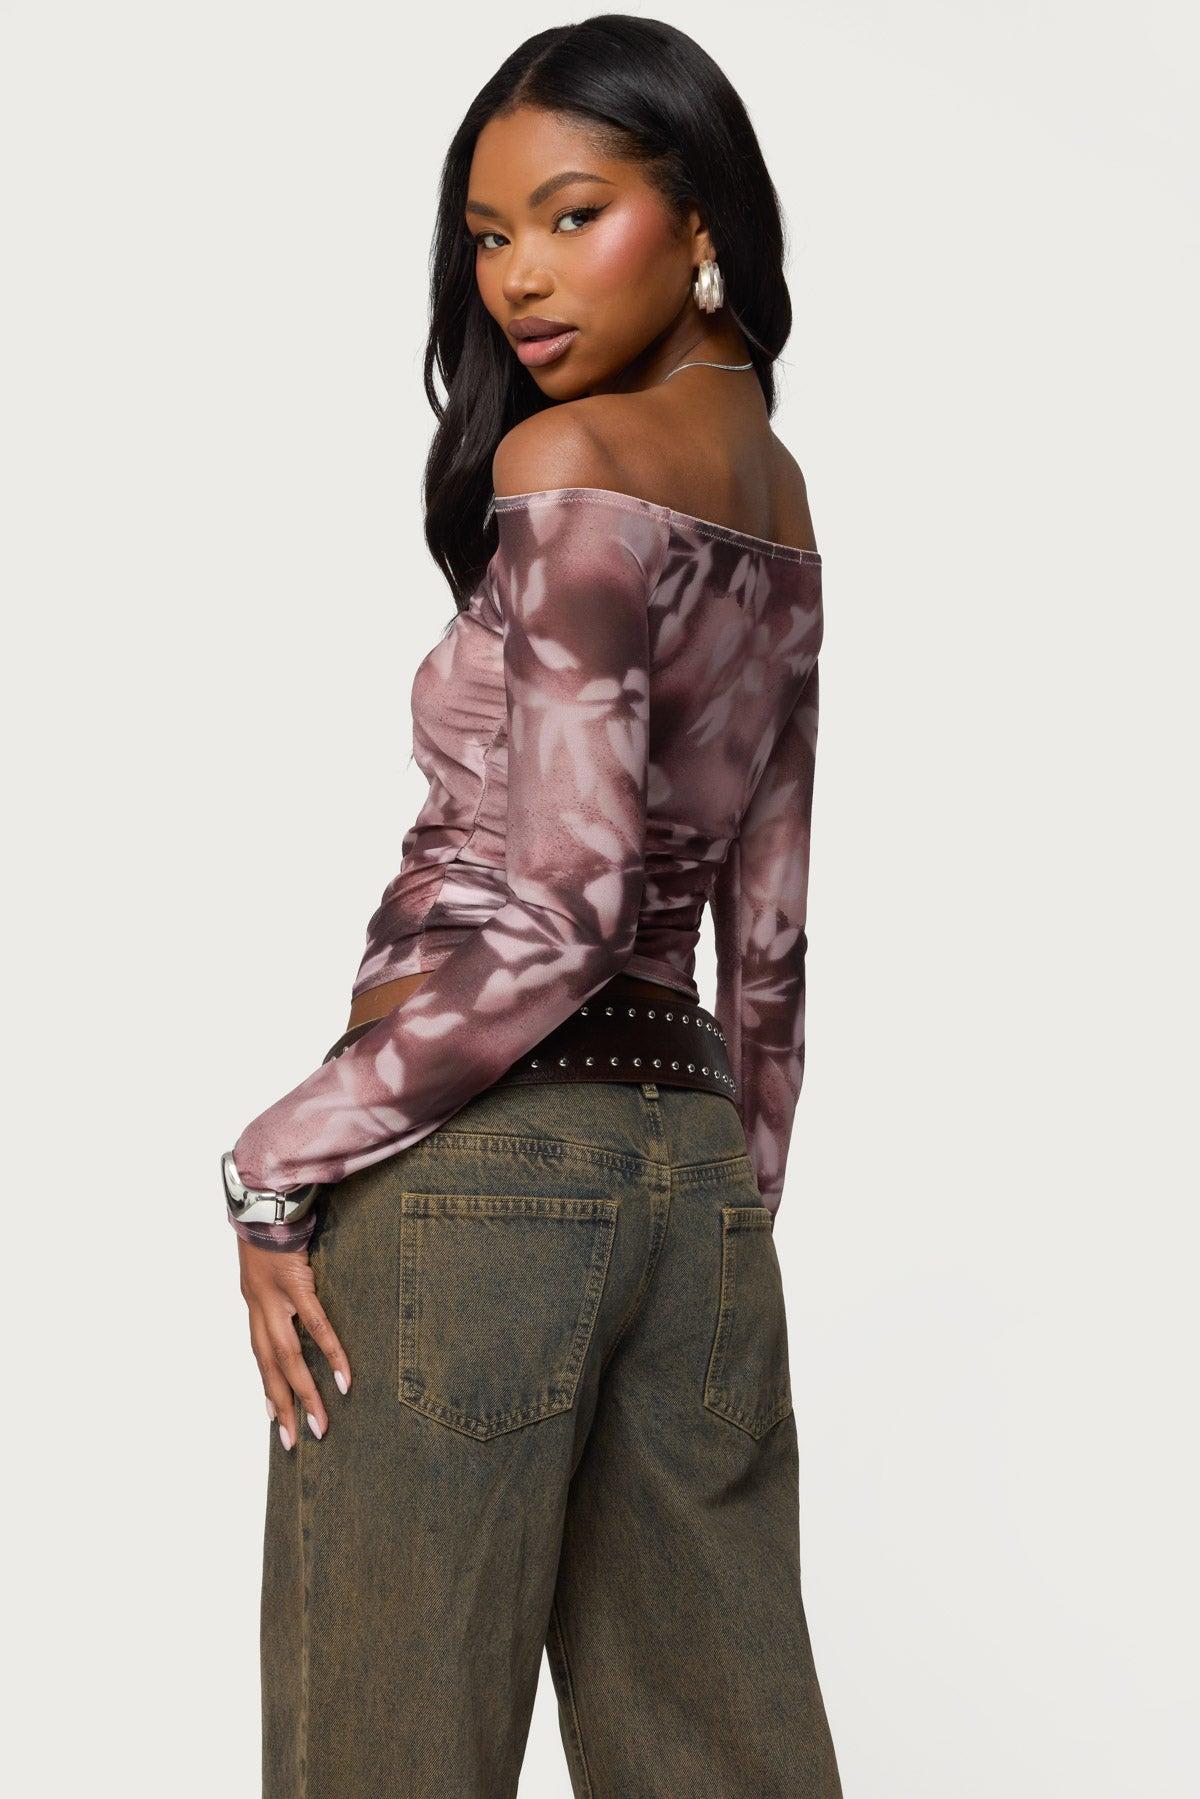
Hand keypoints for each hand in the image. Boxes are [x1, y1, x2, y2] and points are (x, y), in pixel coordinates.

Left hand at [237, 1236, 351, 1447]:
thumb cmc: (274, 1224)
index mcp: (256, 1302)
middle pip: (269, 1366)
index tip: (274, 1417)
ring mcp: (275, 1297)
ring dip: (303, 1393)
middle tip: (293, 1441)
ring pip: (288, 1356)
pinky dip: (328, 1353)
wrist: (265, 1194)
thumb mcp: (272, 1260)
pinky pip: (315, 1325)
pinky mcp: (295, 1283)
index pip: (259, 1355)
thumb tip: (299, 1296)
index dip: (266, 1386)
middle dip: (281, 1405)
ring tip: (319, 1423)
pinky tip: (342, 1378)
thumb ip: (283, 1283)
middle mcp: (260, 1306)